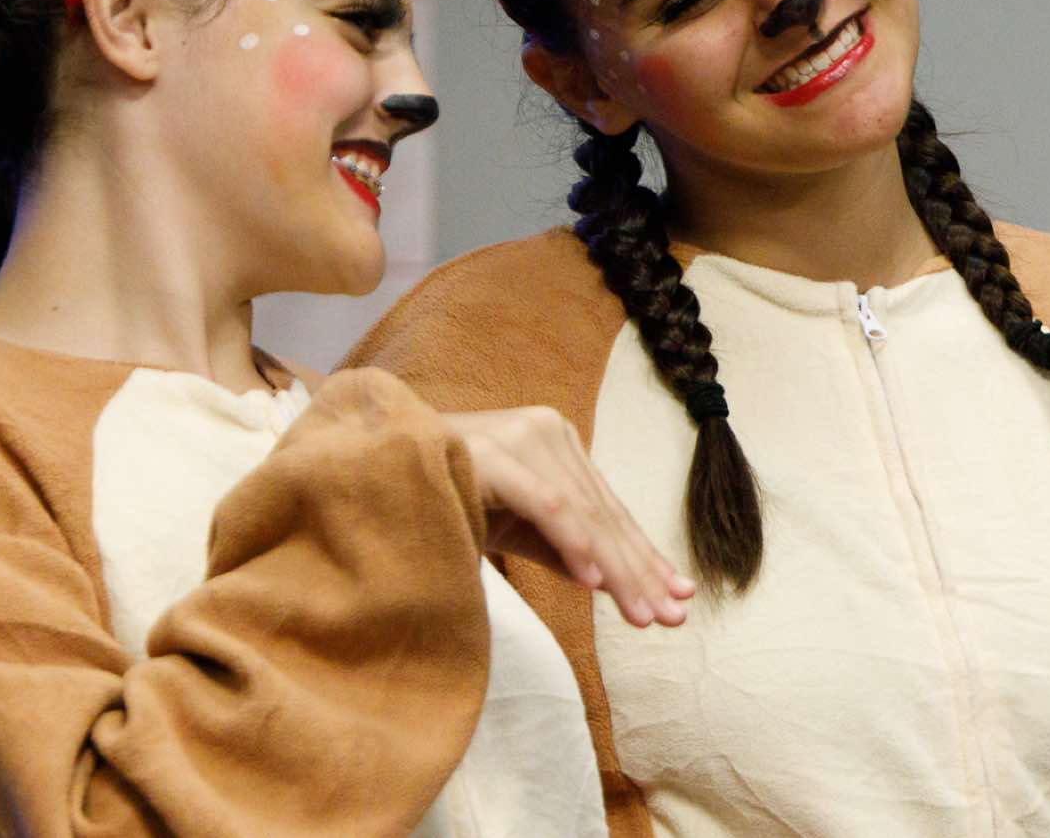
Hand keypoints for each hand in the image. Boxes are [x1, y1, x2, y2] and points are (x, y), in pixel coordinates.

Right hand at [440, 407, 693, 628]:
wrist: (372, 468)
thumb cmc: (445, 495)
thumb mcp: (514, 527)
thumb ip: (562, 548)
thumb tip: (611, 580)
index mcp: (554, 442)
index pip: (608, 510)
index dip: (643, 557)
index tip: (677, 600)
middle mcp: (546, 431)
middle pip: (603, 514)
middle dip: (639, 571)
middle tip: (672, 618)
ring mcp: (520, 437)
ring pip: (583, 513)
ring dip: (616, 568)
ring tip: (641, 612)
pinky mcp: (494, 454)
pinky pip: (545, 504)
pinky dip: (573, 543)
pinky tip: (594, 581)